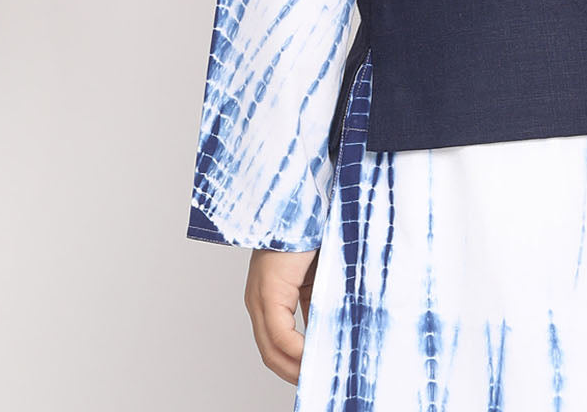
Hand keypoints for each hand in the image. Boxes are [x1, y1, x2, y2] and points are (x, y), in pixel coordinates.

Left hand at [244, 245, 320, 384]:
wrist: (303, 201)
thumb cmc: (313, 233)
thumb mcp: (317, 278)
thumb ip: (316, 305)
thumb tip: (328, 335)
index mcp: (268, 296)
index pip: (275, 344)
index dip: (293, 365)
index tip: (315, 376)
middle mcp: (258, 300)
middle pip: (270, 353)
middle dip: (294, 373)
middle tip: (318, 384)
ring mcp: (260, 296)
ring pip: (272, 348)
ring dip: (295, 367)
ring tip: (319, 377)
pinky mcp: (269, 290)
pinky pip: (279, 333)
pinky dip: (296, 350)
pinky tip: (314, 357)